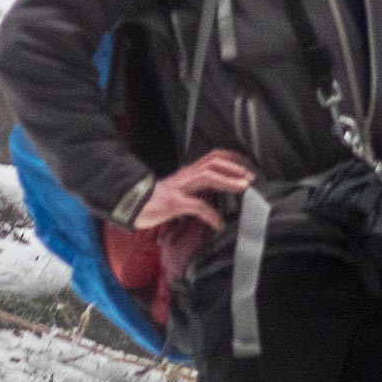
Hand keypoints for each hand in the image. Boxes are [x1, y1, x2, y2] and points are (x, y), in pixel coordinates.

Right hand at [133, 150, 255, 232]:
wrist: (131, 206)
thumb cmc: (155, 201)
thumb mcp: (178, 189)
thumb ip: (195, 188)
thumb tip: (215, 194)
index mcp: (187, 173)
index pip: (212, 157)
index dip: (232, 157)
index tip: (248, 163)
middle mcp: (185, 176)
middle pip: (213, 162)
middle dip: (235, 168)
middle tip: (251, 177)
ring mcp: (179, 188)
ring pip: (207, 177)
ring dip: (228, 181)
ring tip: (243, 188)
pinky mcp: (174, 203)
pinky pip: (197, 206)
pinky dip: (212, 215)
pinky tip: (219, 224)